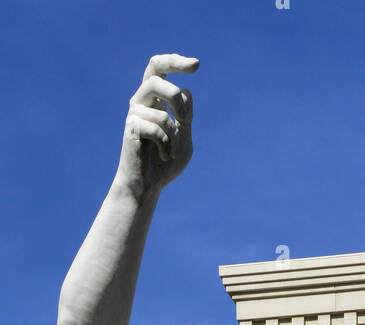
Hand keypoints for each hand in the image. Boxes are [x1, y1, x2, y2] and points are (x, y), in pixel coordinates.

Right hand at [117, 54, 198, 198]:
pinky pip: (159, 126)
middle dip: (176, 91)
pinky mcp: (132, 126)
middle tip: (184, 119)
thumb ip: (186, 117)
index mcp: (154, 99)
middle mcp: (141, 100)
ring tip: (173, 147)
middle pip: (156, 73)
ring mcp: (135, 112)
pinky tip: (163, 155)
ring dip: (175, 126)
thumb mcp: (184, 138)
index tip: (197, 65)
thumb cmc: (165, 164)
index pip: (160, 67)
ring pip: (159, 95)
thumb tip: (185, 91)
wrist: (148, 186)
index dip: (176, 62)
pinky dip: (167, 144)